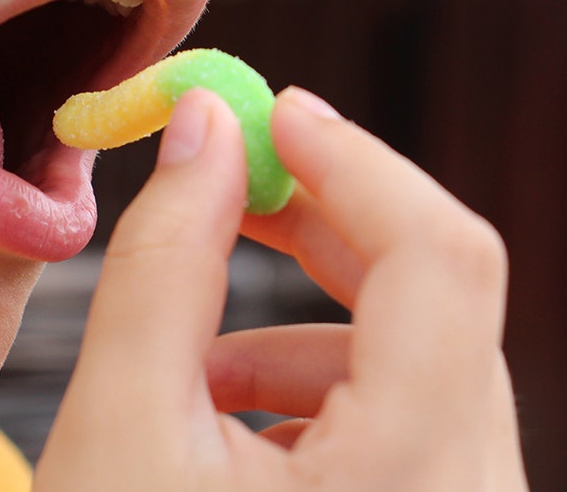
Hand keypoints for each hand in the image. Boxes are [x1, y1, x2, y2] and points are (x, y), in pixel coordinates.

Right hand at [33, 87, 528, 489]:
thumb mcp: (125, 426)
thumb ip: (164, 262)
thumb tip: (203, 129)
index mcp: (416, 477)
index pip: (441, 255)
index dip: (355, 161)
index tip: (267, 111)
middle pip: (436, 297)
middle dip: (323, 223)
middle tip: (227, 179)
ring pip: (418, 359)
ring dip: (306, 318)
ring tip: (195, 347)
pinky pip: (406, 417)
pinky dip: (318, 386)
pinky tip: (229, 415)